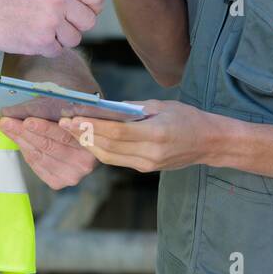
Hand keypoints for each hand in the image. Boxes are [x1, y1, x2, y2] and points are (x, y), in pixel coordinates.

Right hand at [0, 0, 103, 57]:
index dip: (94, 6)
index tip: (85, 10)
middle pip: (89, 21)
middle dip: (77, 25)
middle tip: (60, 23)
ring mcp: (50, 21)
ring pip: (75, 38)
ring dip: (62, 38)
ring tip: (42, 28)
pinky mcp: (41, 41)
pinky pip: (58, 50)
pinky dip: (47, 48)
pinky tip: (33, 36)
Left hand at [0, 116, 97, 188]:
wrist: (80, 129)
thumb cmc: (70, 113)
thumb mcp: (63, 106)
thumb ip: (43, 108)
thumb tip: (13, 110)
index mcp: (93, 141)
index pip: (66, 134)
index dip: (46, 128)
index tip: (27, 121)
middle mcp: (86, 162)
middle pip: (50, 146)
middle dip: (26, 133)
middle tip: (7, 121)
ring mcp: (73, 174)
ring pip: (41, 156)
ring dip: (21, 140)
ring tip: (6, 126)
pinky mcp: (60, 181)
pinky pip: (37, 165)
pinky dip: (25, 150)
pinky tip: (17, 138)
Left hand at [59, 100, 221, 172]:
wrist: (209, 143)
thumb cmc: (187, 118)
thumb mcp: (162, 105)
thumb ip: (132, 108)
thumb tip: (104, 108)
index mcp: (156, 134)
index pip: (116, 132)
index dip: (91, 126)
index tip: (72, 118)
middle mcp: (150, 153)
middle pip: (108, 146)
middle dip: (83, 135)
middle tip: (64, 123)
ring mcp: (148, 164)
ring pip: (109, 156)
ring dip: (88, 144)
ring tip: (71, 131)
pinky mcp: (146, 168)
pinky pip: (117, 160)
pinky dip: (100, 149)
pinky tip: (89, 139)